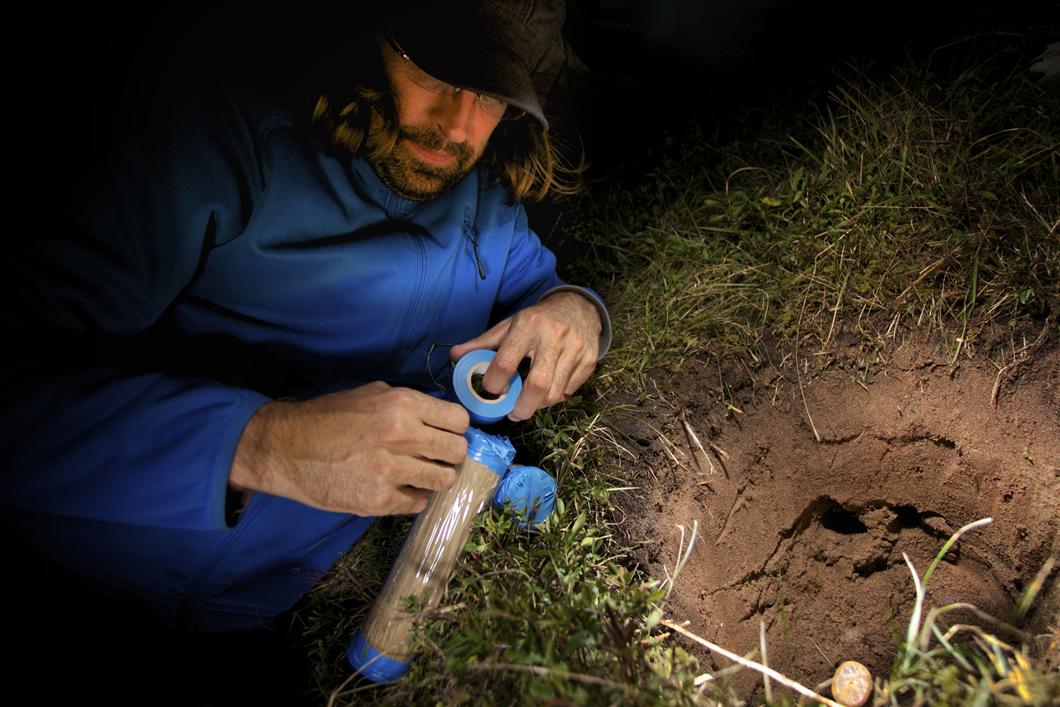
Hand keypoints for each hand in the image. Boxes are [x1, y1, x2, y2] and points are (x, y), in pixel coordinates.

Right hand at [229, 382, 468, 515]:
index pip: (459, 420)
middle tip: (434, 457)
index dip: (454, 429)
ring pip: (444, 480)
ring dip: (434, 478)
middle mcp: (401, 436)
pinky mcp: (378, 500)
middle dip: (449, 455)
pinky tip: (398, 488)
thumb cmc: (329, 417)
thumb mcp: (372, 393)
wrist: (287, 447)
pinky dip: (412, 497)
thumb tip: (440, 415)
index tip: (445, 434)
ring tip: (418, 475)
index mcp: (402, 404)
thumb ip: (409, 403)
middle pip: (457, 451)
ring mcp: (391, 470)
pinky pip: (418, 503)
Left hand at [449, 291, 600, 420]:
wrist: (578, 308)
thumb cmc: (538, 319)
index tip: (492, 390)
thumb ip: (482, 343)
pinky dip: (556, 398)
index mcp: (528, 325)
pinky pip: (569, 391)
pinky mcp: (589, 361)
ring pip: (555, 393)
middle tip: (512, 414)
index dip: (494, 384)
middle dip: (522, 408)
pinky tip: (547, 392)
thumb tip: (454, 356)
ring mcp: (575, 349)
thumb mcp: (509, 325)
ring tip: (528, 404)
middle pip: (537, 385)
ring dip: (538, 406)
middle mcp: (554, 336)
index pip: (506, 363)